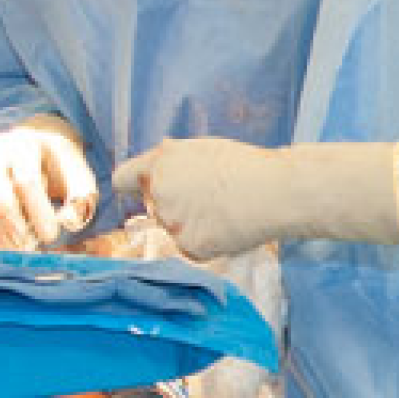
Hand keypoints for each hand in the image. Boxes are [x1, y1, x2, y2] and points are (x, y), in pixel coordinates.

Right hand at [0, 114, 97, 250]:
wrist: (36, 145)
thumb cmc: (60, 163)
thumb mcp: (76, 169)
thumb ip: (81, 193)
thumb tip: (68, 221)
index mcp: (24, 144)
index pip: (27, 182)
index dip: (39, 214)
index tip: (52, 235)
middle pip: (2, 201)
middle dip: (20, 231)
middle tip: (35, 249)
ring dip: (7, 240)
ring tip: (25, 251)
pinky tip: (9, 248)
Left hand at [113, 137, 398, 259]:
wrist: (275, 190)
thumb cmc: (244, 165)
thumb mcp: (201, 149)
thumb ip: (172, 157)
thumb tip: (156, 157)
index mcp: (159, 163)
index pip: (122, 179)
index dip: (132, 186)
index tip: (139, 192)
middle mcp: (159, 192)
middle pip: (153, 207)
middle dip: (172, 205)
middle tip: (206, 200)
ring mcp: (173, 222)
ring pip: (172, 229)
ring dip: (190, 225)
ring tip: (222, 212)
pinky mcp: (190, 247)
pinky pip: (190, 249)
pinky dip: (206, 244)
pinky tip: (227, 228)